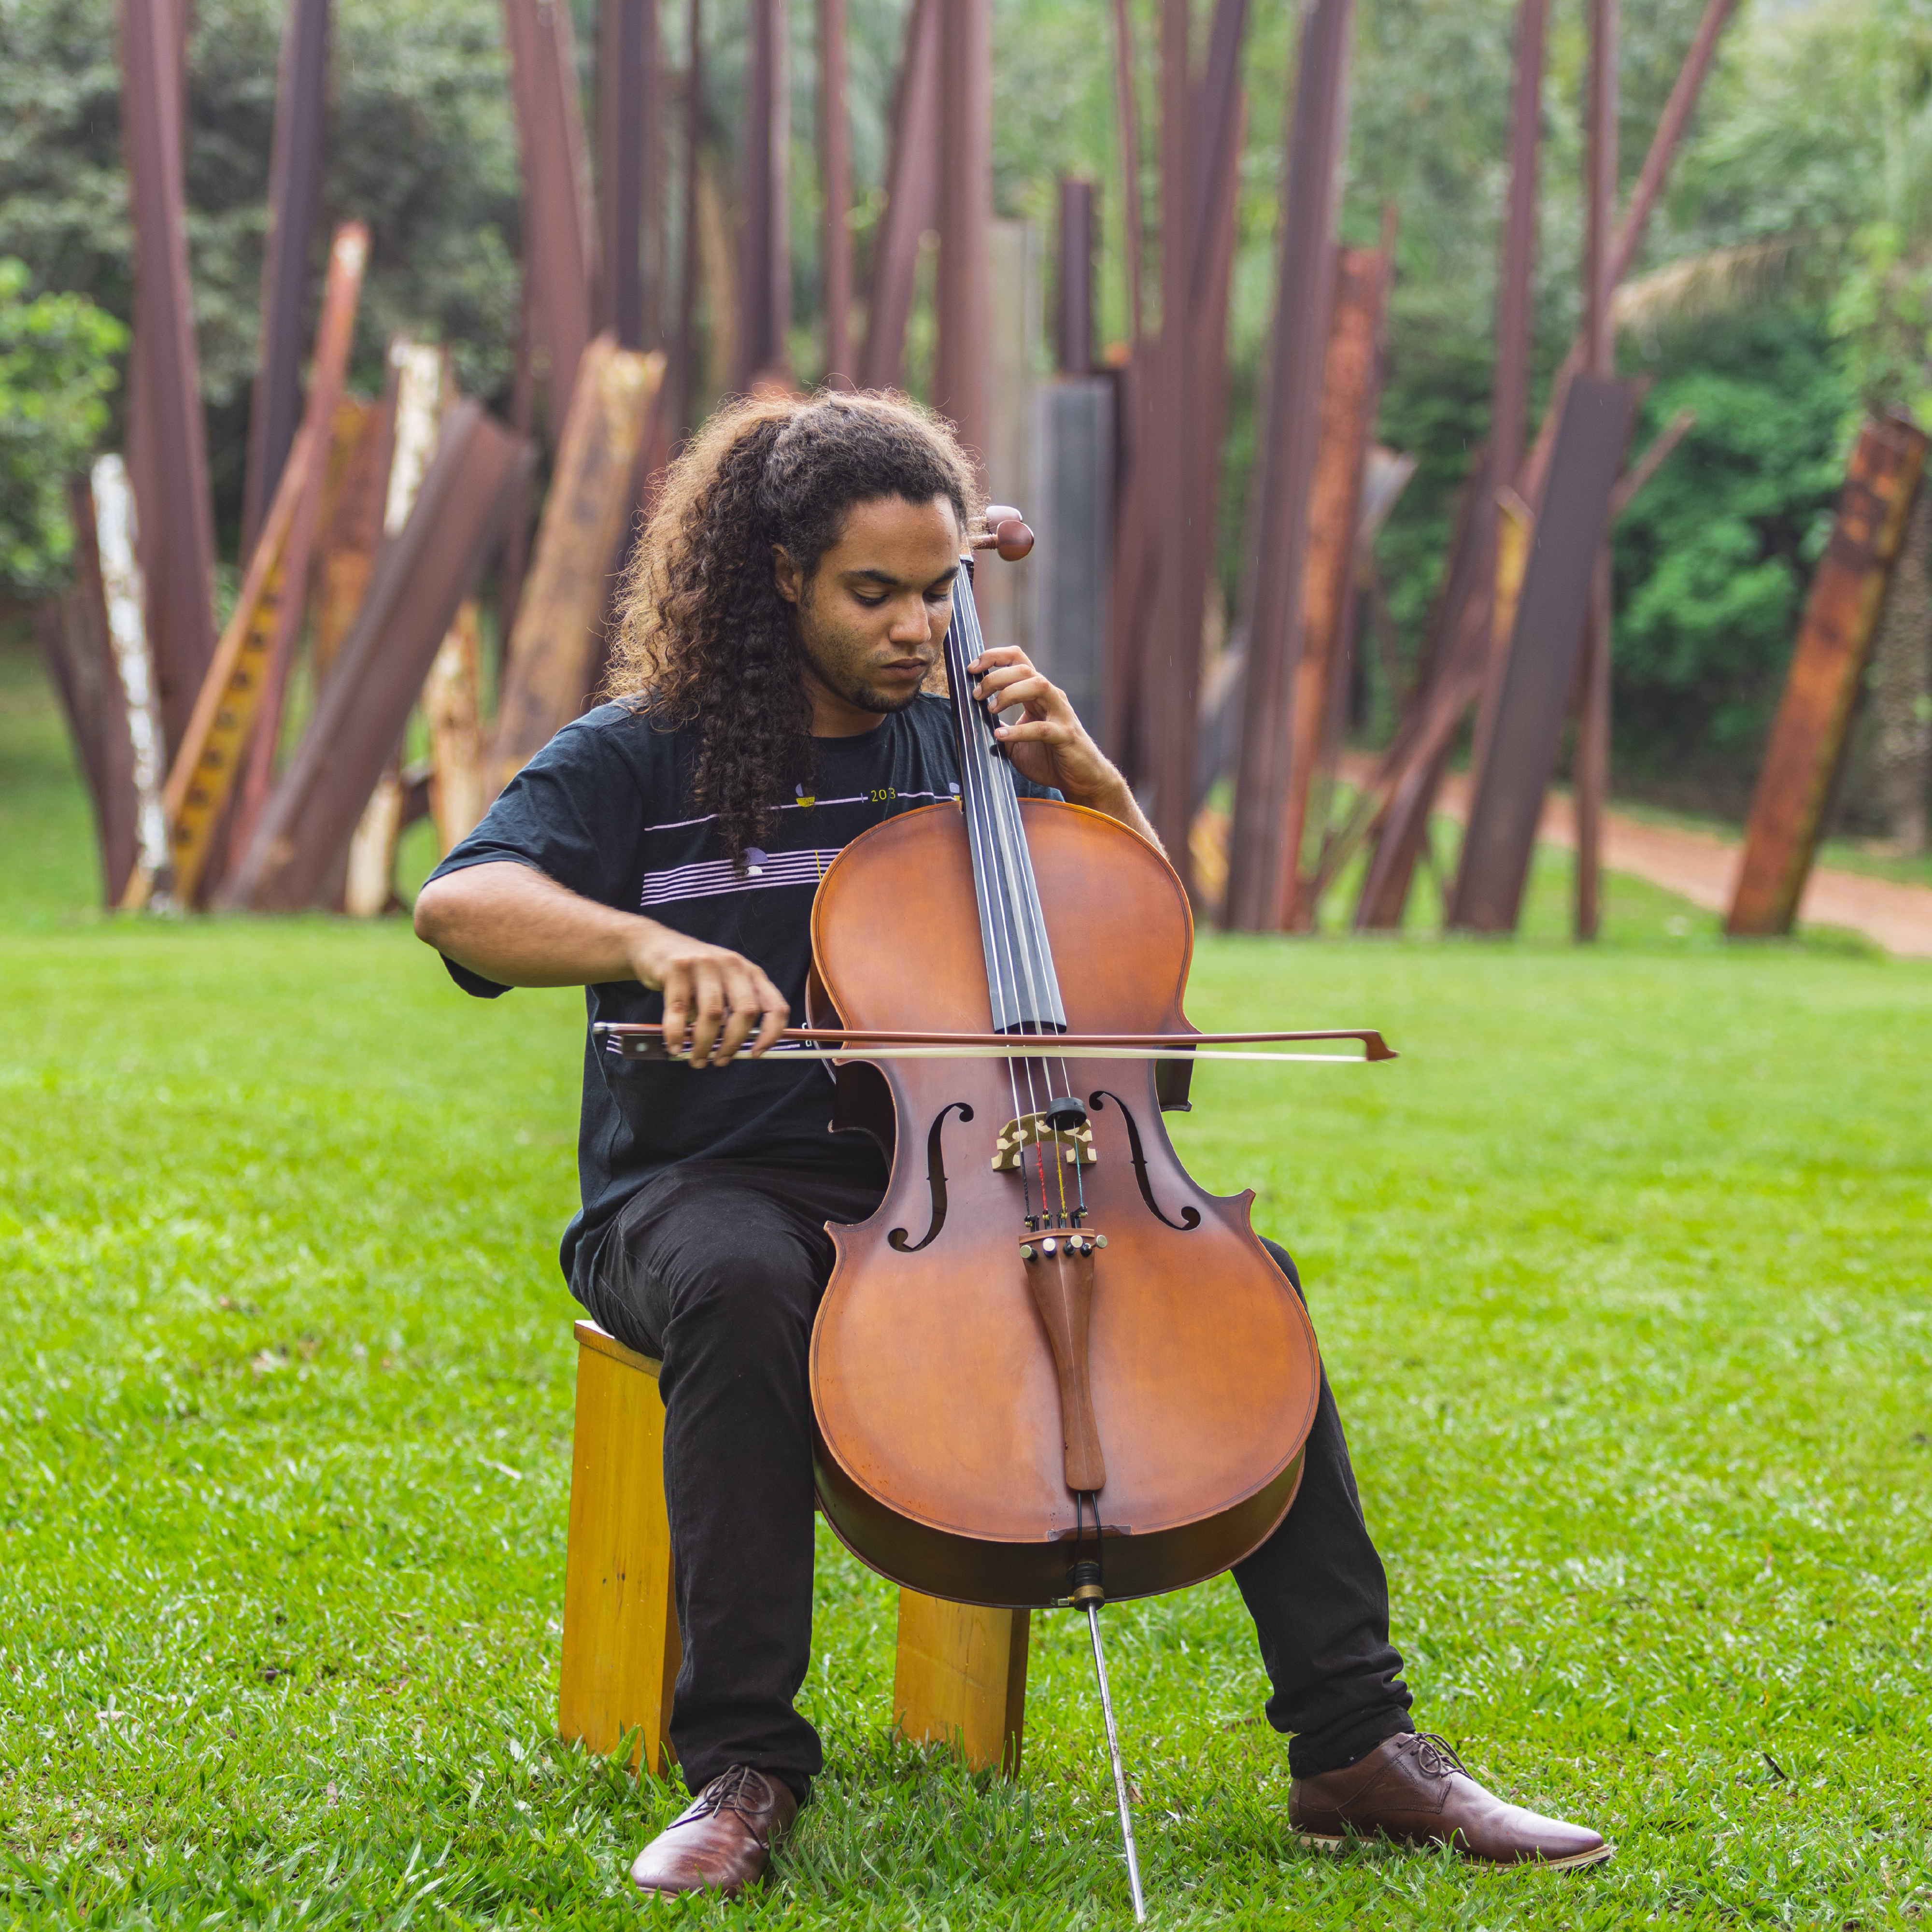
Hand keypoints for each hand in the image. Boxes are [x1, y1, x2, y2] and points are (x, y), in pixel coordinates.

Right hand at [629, 927, 789, 1067]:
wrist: (654, 944)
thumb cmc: (692, 975)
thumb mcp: (721, 985)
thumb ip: (731, 1012)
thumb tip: (733, 1051)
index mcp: (750, 972)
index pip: (775, 1007)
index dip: (771, 1034)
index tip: (756, 1054)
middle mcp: (733, 964)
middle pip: (746, 1011)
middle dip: (733, 1044)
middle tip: (719, 1061)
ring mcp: (705, 963)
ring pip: (713, 1014)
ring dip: (704, 1044)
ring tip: (696, 1059)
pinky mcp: (677, 967)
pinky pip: (680, 1010)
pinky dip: (677, 1034)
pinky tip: (675, 1047)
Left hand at [967, 646, 1137, 818]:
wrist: (1082, 779)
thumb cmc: (1049, 758)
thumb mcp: (1017, 741)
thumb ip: (1000, 727)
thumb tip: (973, 723)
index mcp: (1037, 694)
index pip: (1018, 660)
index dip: (994, 657)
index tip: (972, 668)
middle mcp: (1050, 698)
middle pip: (1024, 669)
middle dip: (995, 676)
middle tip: (976, 695)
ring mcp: (1061, 714)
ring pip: (1038, 685)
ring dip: (1009, 693)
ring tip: (990, 710)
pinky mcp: (1066, 736)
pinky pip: (1042, 728)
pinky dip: (1019, 731)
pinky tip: (1001, 737)